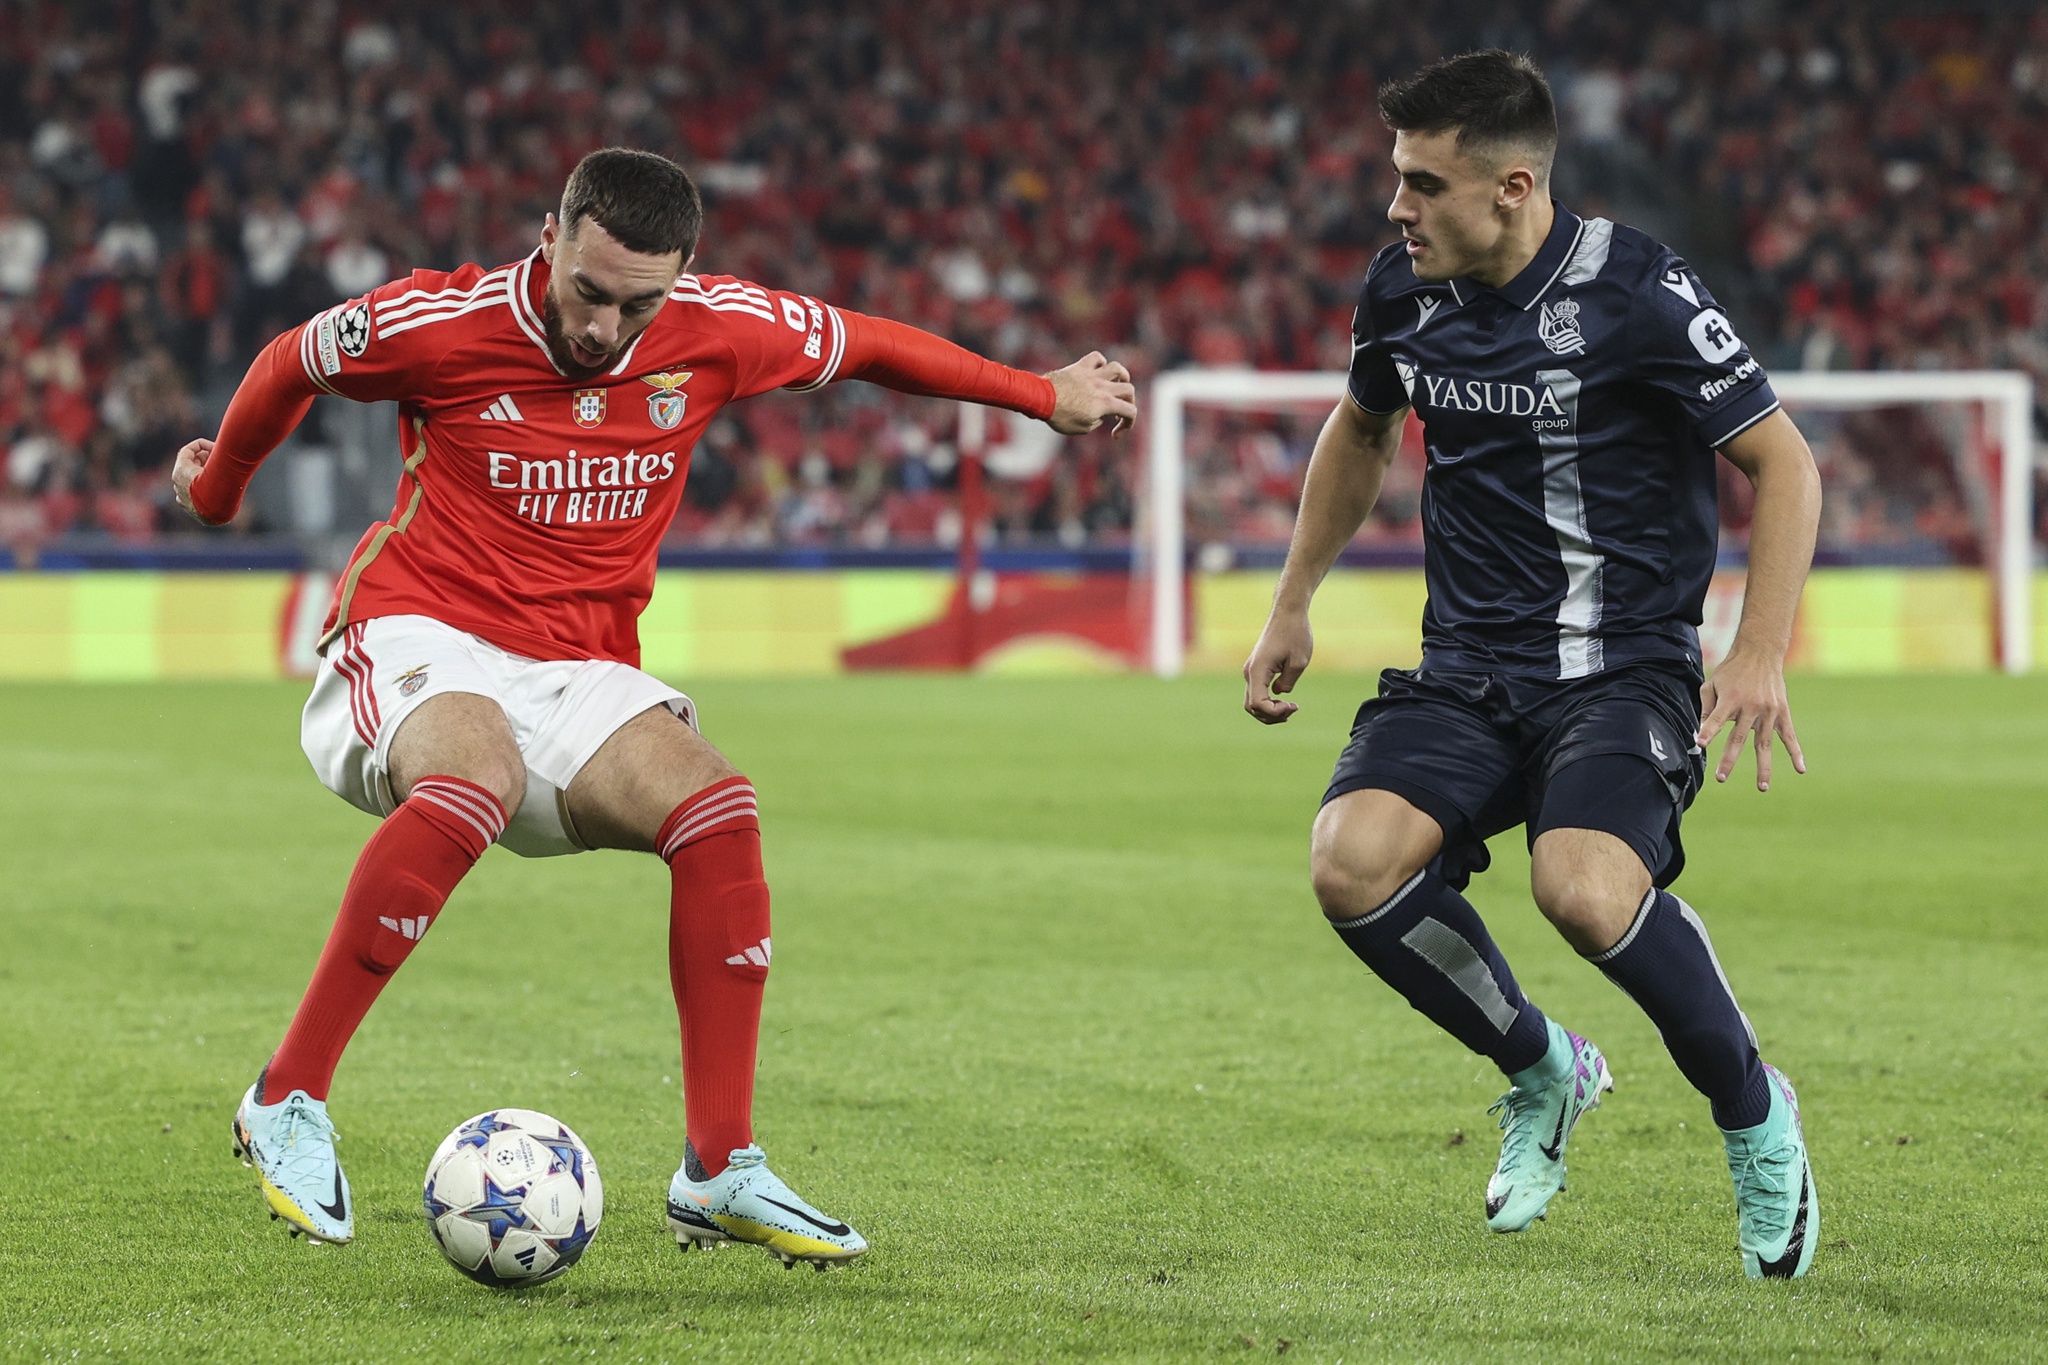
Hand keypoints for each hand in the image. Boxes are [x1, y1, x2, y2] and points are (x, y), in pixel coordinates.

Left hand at [171, 439, 221, 523]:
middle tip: (219, 459)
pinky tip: (214, 489)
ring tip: (219, 474)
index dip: (201, 444)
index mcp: (181, 470)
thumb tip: (237, 442)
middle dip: (203, 458)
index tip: (215, 447)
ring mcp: (181, 496)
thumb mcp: (221, 466)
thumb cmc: (218, 487)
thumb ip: (224, 454)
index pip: (187, 450)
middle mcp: (177, 482)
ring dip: (203, 473)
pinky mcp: (188, 507)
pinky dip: (202, 487)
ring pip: (190, 478)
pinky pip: (192, 492)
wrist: (214, 513)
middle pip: (188, 464)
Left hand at [1044, 352, 1135, 437]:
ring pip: (1117, 368)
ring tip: (1118, 384)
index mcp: (1106, 404)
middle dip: (1128, 402)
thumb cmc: (1060, 417)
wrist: (1041, 399)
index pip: (1130, 411)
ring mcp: (1092, 374)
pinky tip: (1098, 370)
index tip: (1115, 434)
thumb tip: (1102, 413)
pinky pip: (1096, 357)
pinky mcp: (1080, 367)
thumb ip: (1098, 420)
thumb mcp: (1082, 428)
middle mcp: (1103, 387)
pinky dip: (1101, 362)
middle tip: (1118, 411)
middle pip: (1128, 389)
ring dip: (1122, 377)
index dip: (1128, 424)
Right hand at [1243, 608, 1313, 723]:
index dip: (1274, 712)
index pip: (1258, 704)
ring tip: (1290, 708)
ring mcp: (1251, 670)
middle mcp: (1250, 672)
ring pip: (1252, 702)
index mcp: (1258, 670)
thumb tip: (1279, 694)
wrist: (1288, 612)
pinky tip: (1284, 700)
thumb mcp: (1299, 662)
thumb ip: (1288, 683)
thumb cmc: (1295, 633)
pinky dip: (1268, 702)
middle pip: (1251, 707)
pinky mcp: (1256, 668)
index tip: (1293, 706)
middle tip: (1293, 709)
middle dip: (1271, 715)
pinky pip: (1257, 692)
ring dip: (1269, 710)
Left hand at [1696, 644, 1804, 790]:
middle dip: (1729, 759)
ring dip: (1763, 766)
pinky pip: (1790, 737)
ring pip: (1764, 743)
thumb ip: (1706, 707)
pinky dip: (1796, 753)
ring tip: (1762, 787)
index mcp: (1731, 699)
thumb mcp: (1712, 683)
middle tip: (1720, 777)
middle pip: (1738, 738)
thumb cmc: (1731, 670)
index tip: (1699, 743)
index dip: (1708, 731)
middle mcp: (1750, 707)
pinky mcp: (1782, 712)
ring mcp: (1768, 711)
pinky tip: (1800, 769)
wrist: (1760, 653)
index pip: (1716, 719)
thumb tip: (1700, 731)